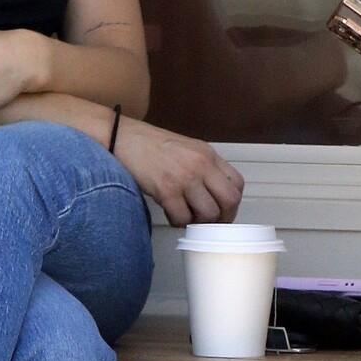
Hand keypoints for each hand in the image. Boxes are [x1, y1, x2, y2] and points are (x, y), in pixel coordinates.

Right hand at [113, 117, 244, 224]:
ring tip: (186, 216)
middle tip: (209, 223)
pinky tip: (170, 213)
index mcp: (208, 154)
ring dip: (198, 221)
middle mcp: (201, 165)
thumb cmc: (151, 145)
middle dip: (222, 218)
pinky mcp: (166, 190)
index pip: (237, 184)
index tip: (223, 212)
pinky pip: (183, 218)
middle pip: (230, 200)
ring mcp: (185, 178)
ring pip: (208, 214)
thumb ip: (203, 167)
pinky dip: (178, 222)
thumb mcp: (186, 149)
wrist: (123, 138)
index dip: (233, 204)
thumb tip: (213, 195)